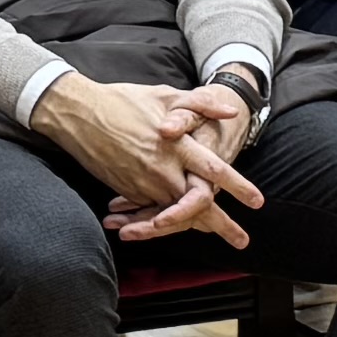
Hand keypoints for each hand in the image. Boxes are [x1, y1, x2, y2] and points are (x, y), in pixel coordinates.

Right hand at [40, 74, 256, 243]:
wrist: (79, 114)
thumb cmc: (125, 100)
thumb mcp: (166, 94)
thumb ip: (201, 103)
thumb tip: (231, 111)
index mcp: (177, 146)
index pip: (214, 171)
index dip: (238, 187)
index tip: (257, 202)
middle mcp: (162, 170)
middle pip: (198, 207)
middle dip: (222, 226)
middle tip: (242, 241)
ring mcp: (143, 184)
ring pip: (175, 214)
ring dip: (194, 227)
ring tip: (213, 235)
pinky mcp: (128, 189)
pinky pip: (151, 210)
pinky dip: (161, 220)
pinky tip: (172, 225)